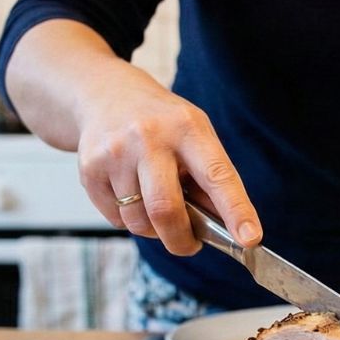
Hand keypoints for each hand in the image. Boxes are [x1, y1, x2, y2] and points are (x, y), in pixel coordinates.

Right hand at [75, 78, 261, 255]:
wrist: (105, 93)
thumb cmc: (161, 122)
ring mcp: (115, 152)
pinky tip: (130, 193)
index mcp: (187, 127)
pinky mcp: (89, 169)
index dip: (236, 210)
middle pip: (166, 210)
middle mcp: (149, 137)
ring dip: (153, 230)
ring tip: (155, 208)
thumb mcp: (194, 134)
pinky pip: (116, 219)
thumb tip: (226, 229)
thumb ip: (209, 177)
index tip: (250, 238)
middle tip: (189, 245)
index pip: (217, 175)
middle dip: (181, 240)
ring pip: (139, 221)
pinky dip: (129, 219)